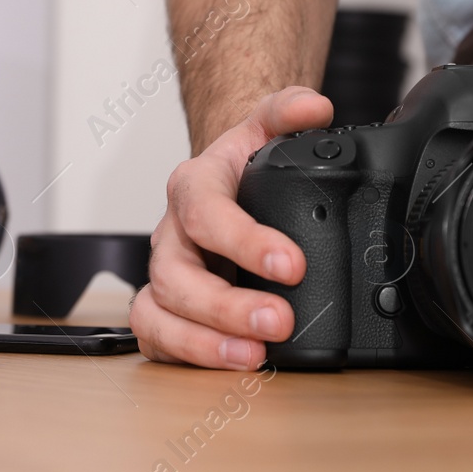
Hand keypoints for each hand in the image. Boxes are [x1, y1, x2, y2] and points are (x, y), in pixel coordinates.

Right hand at [131, 87, 333, 369]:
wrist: (220, 187)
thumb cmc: (240, 167)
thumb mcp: (264, 128)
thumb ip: (288, 111)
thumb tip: (313, 109)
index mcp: (192, 187)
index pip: (206, 212)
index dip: (245, 241)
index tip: (291, 263)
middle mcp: (171, 234)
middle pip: (177, 275)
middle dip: (226, 305)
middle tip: (279, 321)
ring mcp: (164, 275)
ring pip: (160, 312)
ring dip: (204, 340)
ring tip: (255, 354)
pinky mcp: (165, 309)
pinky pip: (158, 339)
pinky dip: (191, 356)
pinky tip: (233, 362)